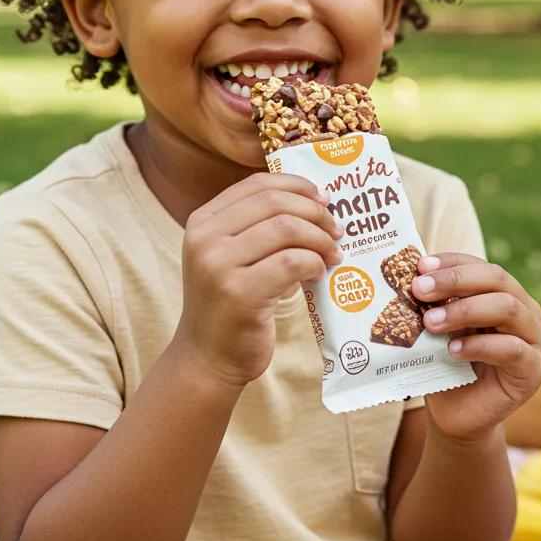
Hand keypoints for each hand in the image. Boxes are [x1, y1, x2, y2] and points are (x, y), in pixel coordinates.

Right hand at [174, 172, 343, 388]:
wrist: (208, 356)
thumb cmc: (231, 303)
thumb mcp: (232, 256)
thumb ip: (258, 227)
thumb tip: (317, 201)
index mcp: (204, 221)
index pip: (257, 184)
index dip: (298, 186)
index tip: (325, 198)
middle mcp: (205, 238)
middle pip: (275, 202)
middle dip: (316, 212)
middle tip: (337, 230)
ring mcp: (218, 265)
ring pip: (286, 229)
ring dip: (320, 240)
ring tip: (332, 254)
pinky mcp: (239, 293)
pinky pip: (292, 262)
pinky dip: (315, 263)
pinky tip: (317, 274)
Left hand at [410, 253, 540, 441]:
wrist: (457, 415)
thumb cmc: (446, 366)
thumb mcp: (438, 330)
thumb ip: (434, 305)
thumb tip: (410, 278)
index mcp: (504, 294)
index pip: (481, 266)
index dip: (452, 262)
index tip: (420, 266)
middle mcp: (525, 310)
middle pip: (497, 279)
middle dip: (456, 280)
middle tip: (420, 289)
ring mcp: (534, 340)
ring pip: (508, 308)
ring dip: (465, 310)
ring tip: (431, 322)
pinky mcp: (533, 370)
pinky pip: (511, 349)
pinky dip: (479, 345)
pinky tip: (453, 350)